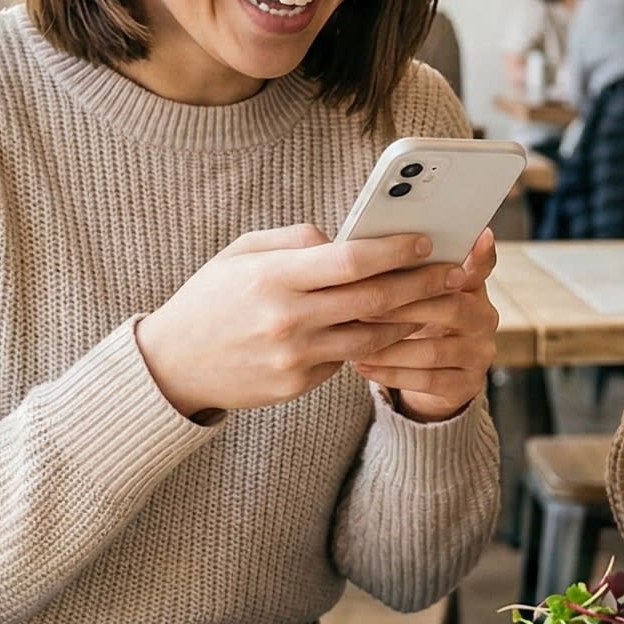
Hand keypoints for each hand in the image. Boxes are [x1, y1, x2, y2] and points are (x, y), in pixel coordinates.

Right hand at [137, 225, 458, 417]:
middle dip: (421, 283)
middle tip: (451, 272)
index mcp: (274, 277)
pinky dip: (368, 343)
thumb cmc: (210, 298)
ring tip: (432, 302)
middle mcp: (289, 320)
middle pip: (374, 300)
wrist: (172, 365)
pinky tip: (387, 329)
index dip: (396, 250)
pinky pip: (345, 360)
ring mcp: (295, 358)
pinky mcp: (297, 385)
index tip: (426, 240)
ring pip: (371, 338)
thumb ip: (296, 240)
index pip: (352, 260)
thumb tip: (346, 238)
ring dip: (408, 320)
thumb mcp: (241, 252)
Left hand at [356, 231, 500, 420]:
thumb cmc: (410, 321)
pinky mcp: (468, 385)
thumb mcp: (411, 293)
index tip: (479, 236)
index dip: (481, 254)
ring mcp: (479, 353)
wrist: (427, 378)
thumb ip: (398, 268)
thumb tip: (345, 239)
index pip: (482, 265)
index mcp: (471, 286)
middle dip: (402, 307)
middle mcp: (483, 317)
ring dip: (390, 346)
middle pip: (451, 307)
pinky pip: (429, 381)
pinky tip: (363, 365)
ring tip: (355, 340)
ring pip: (434, 350)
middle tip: (361, 305)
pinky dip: (392, 373)